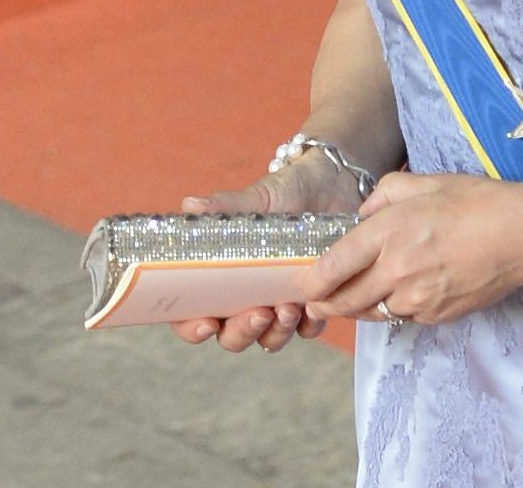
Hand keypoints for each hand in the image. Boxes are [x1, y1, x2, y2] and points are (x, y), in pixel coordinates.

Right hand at [170, 150, 361, 353]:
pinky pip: (307, 328)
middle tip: (258, 314)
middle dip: (241, 333)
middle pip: (231, 336)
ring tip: (288, 308)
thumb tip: (191, 205)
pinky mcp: (312, 302)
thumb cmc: (286, 192)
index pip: (192, 314)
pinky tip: (311, 308)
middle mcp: (246, 296)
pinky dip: (308, 324)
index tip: (206, 324)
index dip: (191, 328)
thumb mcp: (258, 198)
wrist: (331, 184)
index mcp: (221, 276)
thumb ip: (225, 206)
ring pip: (268, 339)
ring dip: (275, 333)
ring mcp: (278, 302)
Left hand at [299, 171, 522, 328]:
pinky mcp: (436, 316)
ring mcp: (417, 298)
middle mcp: (398, 270)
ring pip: (372, 313)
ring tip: (349, 299)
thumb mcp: (426, 181)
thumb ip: (385, 192)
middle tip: (314, 303)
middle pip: (345, 301)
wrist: (521, 235)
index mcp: (391, 232)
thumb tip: (363, 214)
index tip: (302, 286)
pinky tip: (397, 292)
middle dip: (324, 305)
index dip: (311, 282)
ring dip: (357, 308)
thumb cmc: (476, 201)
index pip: (334, 266)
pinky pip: (401, 315)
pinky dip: (392, 307)